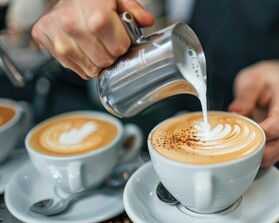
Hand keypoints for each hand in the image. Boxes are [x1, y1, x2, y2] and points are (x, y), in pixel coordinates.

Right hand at [31, 0, 154, 78]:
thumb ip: (134, 11)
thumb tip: (147, 20)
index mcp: (96, 14)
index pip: (118, 49)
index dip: (122, 45)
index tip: (119, 37)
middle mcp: (72, 24)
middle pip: (104, 61)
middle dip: (110, 54)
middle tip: (105, 40)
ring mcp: (57, 33)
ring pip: (89, 69)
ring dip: (95, 60)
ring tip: (93, 42)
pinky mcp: (44, 38)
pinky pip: (74, 68)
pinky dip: (82, 63)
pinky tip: (81, 46)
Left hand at [228, 60, 278, 166]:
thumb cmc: (269, 80)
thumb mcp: (252, 80)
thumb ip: (244, 97)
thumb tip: (235, 114)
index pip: (277, 126)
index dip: (258, 135)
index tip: (240, 135)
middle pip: (275, 147)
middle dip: (252, 146)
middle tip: (234, 138)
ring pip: (273, 156)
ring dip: (255, 152)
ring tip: (243, 137)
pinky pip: (272, 157)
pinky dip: (259, 154)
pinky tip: (250, 142)